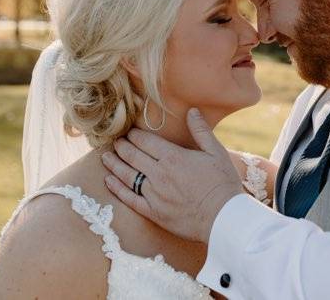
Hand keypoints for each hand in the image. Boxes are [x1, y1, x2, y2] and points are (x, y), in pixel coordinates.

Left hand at [101, 108, 243, 242]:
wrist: (224, 217)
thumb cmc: (223, 183)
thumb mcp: (216, 152)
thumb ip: (201, 130)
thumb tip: (191, 111)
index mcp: (173, 157)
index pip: (146, 141)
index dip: (134, 135)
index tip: (129, 132)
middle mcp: (159, 174)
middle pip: (132, 156)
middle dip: (122, 147)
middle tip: (115, 142)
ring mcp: (153, 194)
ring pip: (127, 176)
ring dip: (114, 165)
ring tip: (106, 158)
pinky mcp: (153, 212)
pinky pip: (129, 199)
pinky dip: (117, 189)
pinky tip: (109, 182)